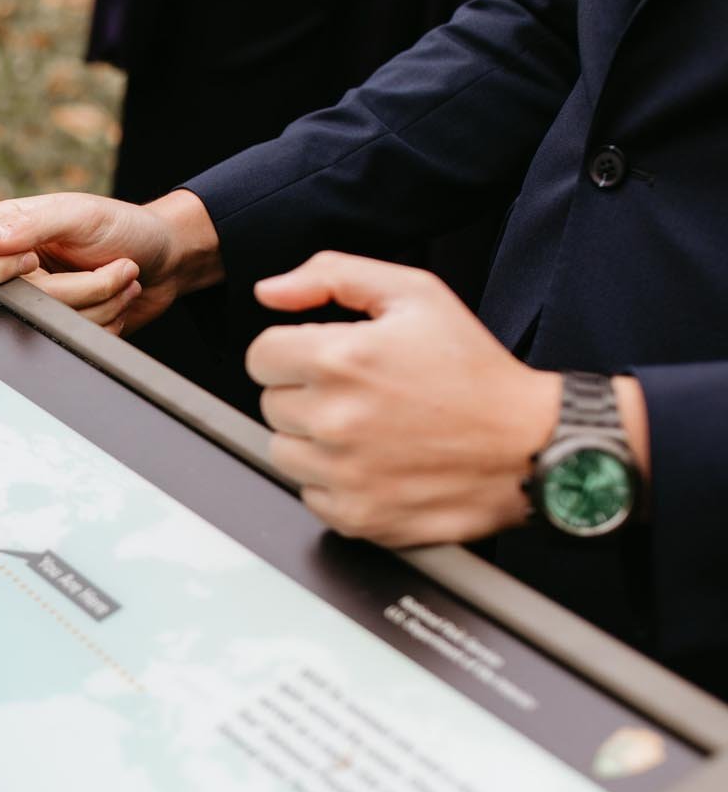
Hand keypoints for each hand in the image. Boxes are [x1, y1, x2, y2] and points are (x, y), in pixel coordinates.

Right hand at [0, 189, 220, 333]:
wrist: (167, 256)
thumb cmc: (122, 225)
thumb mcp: (78, 214)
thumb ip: (30, 226)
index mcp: (3, 230)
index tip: (32, 263)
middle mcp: (12, 267)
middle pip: (18, 300)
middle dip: (80, 289)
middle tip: (116, 266)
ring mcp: (36, 300)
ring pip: (50, 323)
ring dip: (103, 302)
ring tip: (124, 275)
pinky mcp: (59, 325)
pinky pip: (72, 338)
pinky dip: (108, 320)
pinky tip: (119, 296)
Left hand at [247, 252, 561, 547]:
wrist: (532, 445)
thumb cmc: (476, 371)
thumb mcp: (415, 295)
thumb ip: (332, 276)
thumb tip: (270, 291)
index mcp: (340, 359)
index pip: (260, 356)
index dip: (292, 352)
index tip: (327, 358)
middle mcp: (334, 419)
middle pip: (270, 403)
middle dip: (306, 394)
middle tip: (362, 393)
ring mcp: (343, 474)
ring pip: (283, 450)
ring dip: (313, 440)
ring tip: (370, 428)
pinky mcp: (355, 515)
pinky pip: (309, 494)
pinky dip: (334, 481)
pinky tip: (377, 463)